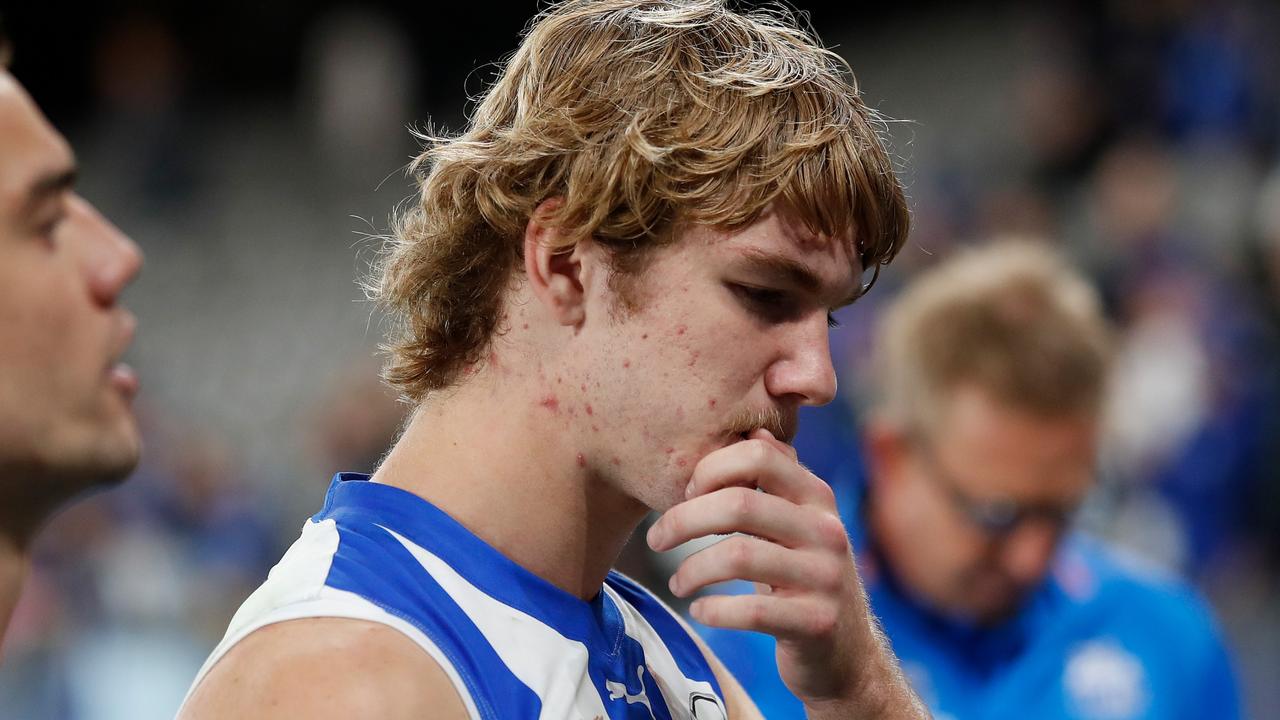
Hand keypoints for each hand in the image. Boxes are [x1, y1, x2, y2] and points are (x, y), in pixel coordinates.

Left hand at [646, 428, 872, 703]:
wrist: (846, 653)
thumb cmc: (802, 578)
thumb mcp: (797, 525)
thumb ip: (777, 483)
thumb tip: (754, 434)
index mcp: (817, 497)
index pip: (759, 457)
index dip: (711, 469)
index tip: (685, 493)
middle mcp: (827, 530)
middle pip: (739, 504)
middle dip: (684, 520)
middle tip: (656, 539)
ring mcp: (825, 577)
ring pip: (738, 556)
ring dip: (691, 570)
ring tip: (676, 584)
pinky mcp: (817, 622)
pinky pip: (752, 611)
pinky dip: (714, 610)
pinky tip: (699, 610)